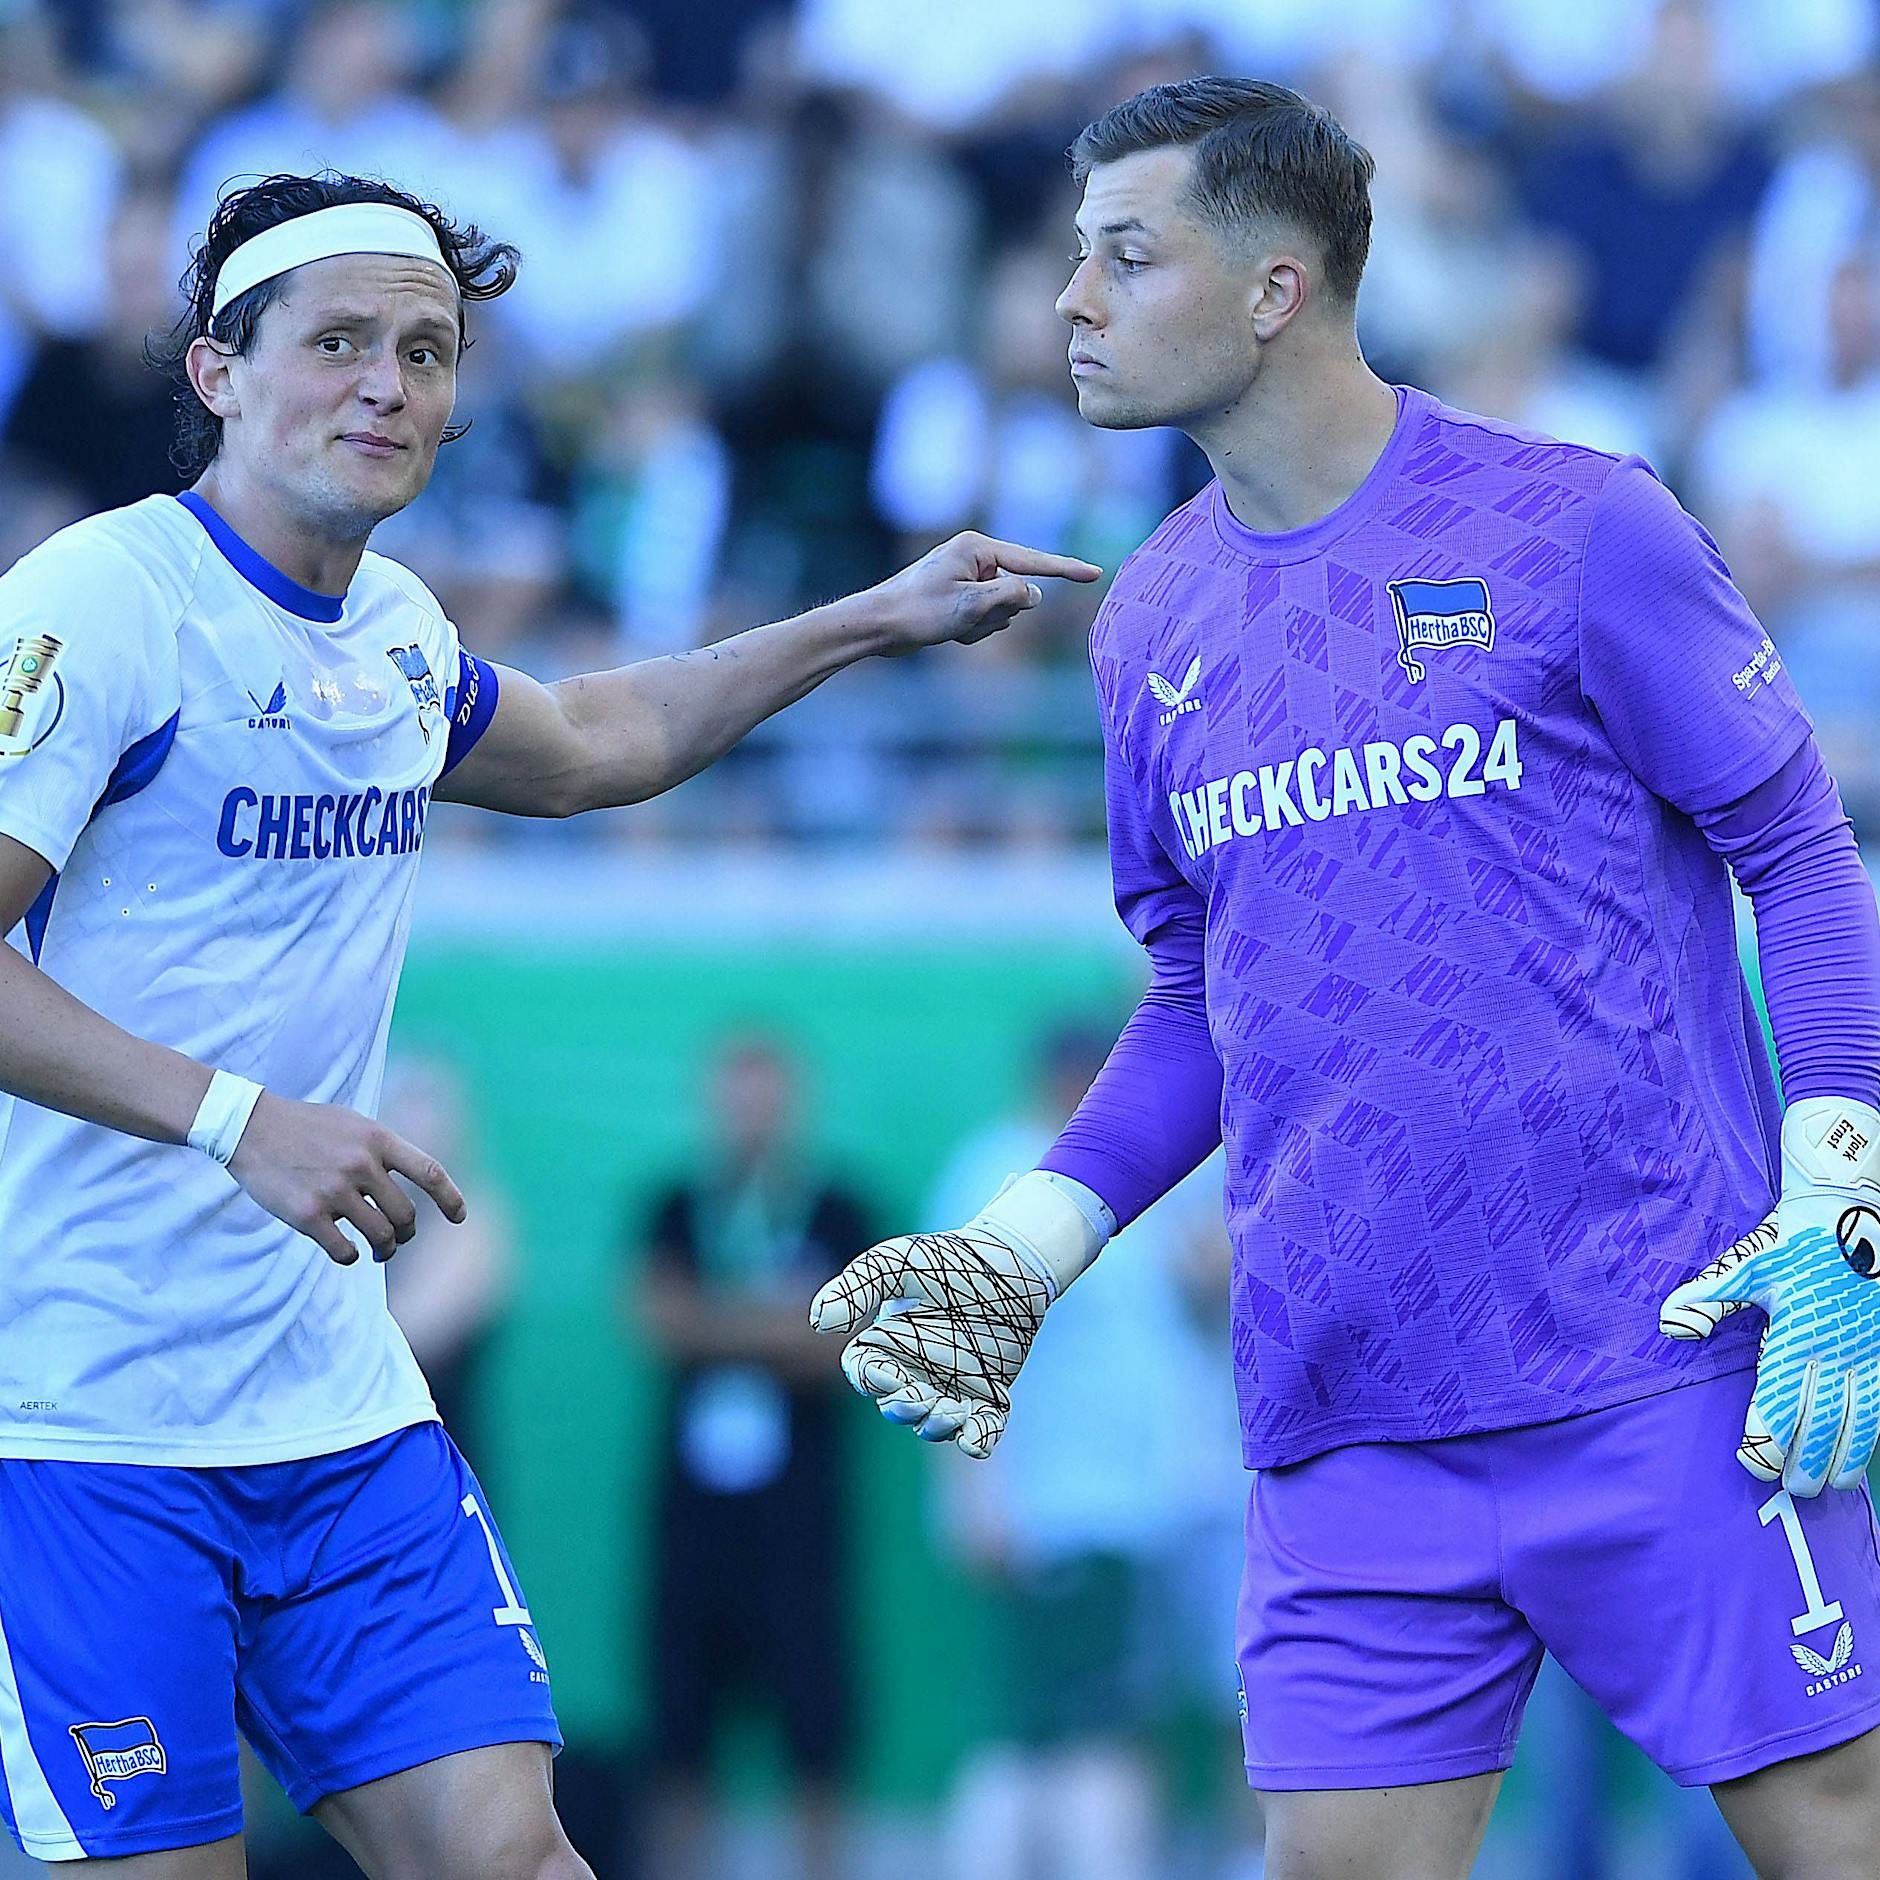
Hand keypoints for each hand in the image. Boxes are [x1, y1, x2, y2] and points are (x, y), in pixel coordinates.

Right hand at [228, 1091, 465, 1264]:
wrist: (250, 1127)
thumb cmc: (307, 1126)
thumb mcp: (354, 1123)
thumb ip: (383, 1149)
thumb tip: (416, 1179)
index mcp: (378, 1139)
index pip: (430, 1173)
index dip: (450, 1199)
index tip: (459, 1217)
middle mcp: (361, 1165)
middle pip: (406, 1214)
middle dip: (408, 1233)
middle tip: (399, 1238)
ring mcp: (334, 1191)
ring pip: (380, 1237)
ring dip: (385, 1250)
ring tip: (379, 1251)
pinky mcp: (307, 1215)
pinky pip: (344, 1251)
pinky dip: (350, 1256)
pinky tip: (347, 1251)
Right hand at [808, 1171, 1107, 1457]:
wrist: (1010, 1262)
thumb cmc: (947, 1259)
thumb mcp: (895, 1263)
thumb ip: (857, 1287)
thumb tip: (819, 1322)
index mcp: (886, 1344)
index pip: (865, 1373)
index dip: (872, 1380)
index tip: (887, 1373)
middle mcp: (915, 1372)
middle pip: (898, 1407)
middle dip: (906, 1409)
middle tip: (920, 1397)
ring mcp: (952, 1387)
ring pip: (934, 1425)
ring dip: (939, 1426)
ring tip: (952, 1411)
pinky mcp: (989, 1396)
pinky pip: (980, 1432)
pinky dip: (977, 1440)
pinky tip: (977, 1437)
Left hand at [867, 532, 1101, 653]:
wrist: (878, 626)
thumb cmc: (917, 612)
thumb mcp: (970, 606)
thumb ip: (1010, 597)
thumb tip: (1036, 595)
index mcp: (978, 548)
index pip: (1033, 561)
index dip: (1066, 570)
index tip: (1096, 573)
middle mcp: (975, 558)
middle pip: (1017, 592)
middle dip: (997, 613)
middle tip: (961, 619)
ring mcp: (968, 578)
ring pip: (1003, 611)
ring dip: (983, 626)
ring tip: (951, 625)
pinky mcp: (961, 597)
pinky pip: (986, 620)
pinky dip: (973, 631)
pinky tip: (948, 632)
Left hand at [1661, 1098, 1879, 1495]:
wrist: (1853, 1214)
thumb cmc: (1795, 1245)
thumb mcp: (1746, 1266)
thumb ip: (1706, 1299)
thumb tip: (1670, 1326)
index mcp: (1796, 1337)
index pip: (1779, 1403)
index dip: (1767, 1441)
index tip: (1754, 1464)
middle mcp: (1836, 1353)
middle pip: (1822, 1425)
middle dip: (1808, 1463)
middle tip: (1795, 1490)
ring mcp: (1869, 1355)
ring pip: (1861, 1423)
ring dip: (1847, 1459)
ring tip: (1832, 1485)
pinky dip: (1874, 1436)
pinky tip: (1865, 1456)